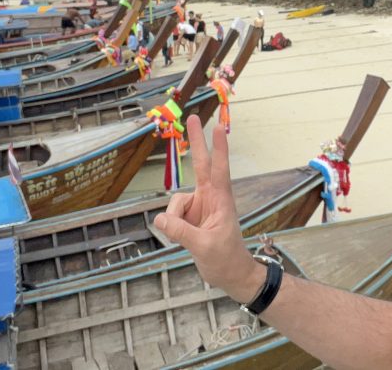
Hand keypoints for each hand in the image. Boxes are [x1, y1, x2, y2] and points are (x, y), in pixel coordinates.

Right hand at [153, 115, 261, 300]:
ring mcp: (199, 206)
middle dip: (197, 142)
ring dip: (174, 219)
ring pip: (175, 202)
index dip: (218, 148)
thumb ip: (181, 231)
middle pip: (202, 165)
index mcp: (221, 200)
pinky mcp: (190, 216)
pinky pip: (172, 215)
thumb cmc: (226, 260)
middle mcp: (210, 198)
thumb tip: (160, 219)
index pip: (219, 169)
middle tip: (194, 117)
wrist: (231, 275)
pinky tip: (181, 240)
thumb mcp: (203, 247)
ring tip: (186, 239)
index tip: (219, 127)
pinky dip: (171, 226)